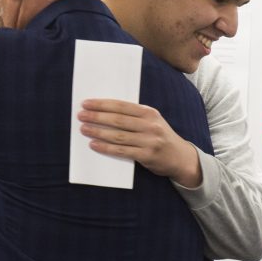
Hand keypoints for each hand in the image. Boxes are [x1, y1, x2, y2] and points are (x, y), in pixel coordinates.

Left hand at [78, 98, 202, 186]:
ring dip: (98, 132)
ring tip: (83, 129)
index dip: (102, 104)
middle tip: (81, 116)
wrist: (180, 158)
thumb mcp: (152, 122)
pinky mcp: (146, 155)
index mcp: (150, 113)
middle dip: (97, 117)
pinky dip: (106, 147)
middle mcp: (150, 125)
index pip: (121, 106)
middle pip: (118, 119)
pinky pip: (121, 151)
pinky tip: (94, 144)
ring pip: (118, 135)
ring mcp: (149, 141)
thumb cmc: (160, 137)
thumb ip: (134, 117)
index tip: (86, 103)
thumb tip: (104, 112)